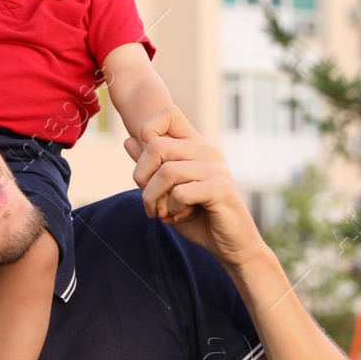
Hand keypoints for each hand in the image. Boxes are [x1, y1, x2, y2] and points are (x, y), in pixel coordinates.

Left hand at [124, 105, 266, 268]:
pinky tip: (180, 217)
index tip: (147, 166)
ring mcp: (216, 168)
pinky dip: (173, 208)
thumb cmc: (200, 218)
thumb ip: (152, 167)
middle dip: (141, 177)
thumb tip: (128, 140)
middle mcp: (208, 151)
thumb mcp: (168, 191)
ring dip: (154, 198)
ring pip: (166, 171)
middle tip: (149, 201)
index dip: (147, 132)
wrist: (232, 246)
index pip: (169, 113)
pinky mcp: (220, 188)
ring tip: (161, 213)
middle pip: (156, 145)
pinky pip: (180, 192)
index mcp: (197, 145)